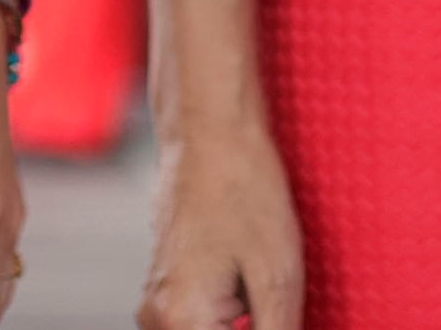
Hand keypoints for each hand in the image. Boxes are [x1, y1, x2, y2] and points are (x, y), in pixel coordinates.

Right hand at [135, 116, 304, 329]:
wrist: (210, 130)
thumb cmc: (243, 187)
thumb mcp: (278, 279)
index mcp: (182, 321)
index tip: (281, 313)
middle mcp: (158, 319)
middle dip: (256, 326)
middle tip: (272, 291)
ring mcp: (158, 301)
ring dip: (246, 322)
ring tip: (262, 280)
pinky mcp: (168, 285)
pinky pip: (203, 319)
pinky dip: (235, 310)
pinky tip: (251, 272)